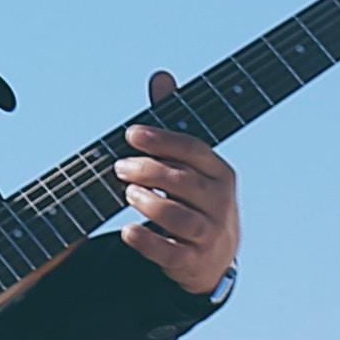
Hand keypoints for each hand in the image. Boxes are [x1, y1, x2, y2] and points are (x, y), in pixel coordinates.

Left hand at [116, 70, 240, 293]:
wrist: (213, 256)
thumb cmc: (194, 198)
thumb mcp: (189, 164)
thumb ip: (172, 124)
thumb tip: (162, 76)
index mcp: (220, 172)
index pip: (194, 150)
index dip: (162, 140)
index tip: (131, 134)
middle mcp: (219, 202)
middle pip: (184, 182)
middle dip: (149, 171)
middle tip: (119, 167)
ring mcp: (209, 234)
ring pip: (180, 217)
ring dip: (150, 204)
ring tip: (128, 194)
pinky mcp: (193, 263)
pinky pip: (171, 253)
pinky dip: (148, 243)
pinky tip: (129, 231)